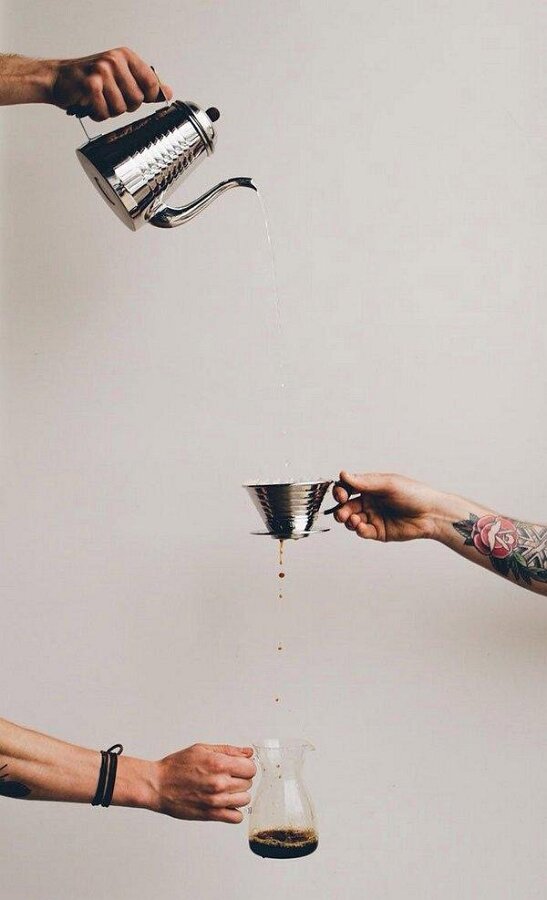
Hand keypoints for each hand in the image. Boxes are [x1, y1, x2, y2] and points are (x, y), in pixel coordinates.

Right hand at [49, 47, 172, 120]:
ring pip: (121, 109)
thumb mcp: (121, 76)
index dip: (148, 98)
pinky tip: (91, 104)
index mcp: (125, 56)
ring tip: (99, 100)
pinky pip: (104, 113)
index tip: (137, 98)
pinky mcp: (90, 85)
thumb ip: (144, 84)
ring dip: (109, 111)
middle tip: (110, 97)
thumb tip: (167, 92)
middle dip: (125, 106)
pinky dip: (97, 114)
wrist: (57, 79)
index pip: (152, 83)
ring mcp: (102, 71)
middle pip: (137, 100)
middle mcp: (115, 60)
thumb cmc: (89, 79)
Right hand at [152, 743, 255, 823]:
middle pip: (248, 783)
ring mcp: (216, 800)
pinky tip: (225, 804)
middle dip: (241, 779)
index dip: (246, 766)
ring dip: (238, 795)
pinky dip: (234, 811)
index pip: (251, 768)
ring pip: (245, 800)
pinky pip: (236, 817)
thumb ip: (228, 750)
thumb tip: (248, 752)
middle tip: (228, 777)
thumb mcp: (202, 749)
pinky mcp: (211, 815)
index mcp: (219, 764)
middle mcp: (220, 783)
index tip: (239, 767)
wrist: (158, 785)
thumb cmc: (177, 766)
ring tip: (226, 790)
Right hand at [332, 471, 446, 541]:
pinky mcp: (379, 532)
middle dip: (341, 510)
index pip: (348, 488)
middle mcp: (369, 502)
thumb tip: (343, 474)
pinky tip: (362, 526)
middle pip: (346, 506)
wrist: (432, 514)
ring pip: (352, 520)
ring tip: (354, 520)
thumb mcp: (388, 484)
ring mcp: (373, 517)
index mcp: (370, 487)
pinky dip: (359, 529)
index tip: (340, 495)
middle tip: (342, 513)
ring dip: (348, 520)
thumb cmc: (414, 494)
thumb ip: (365, 482)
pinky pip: (363, 532)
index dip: (340, 491)